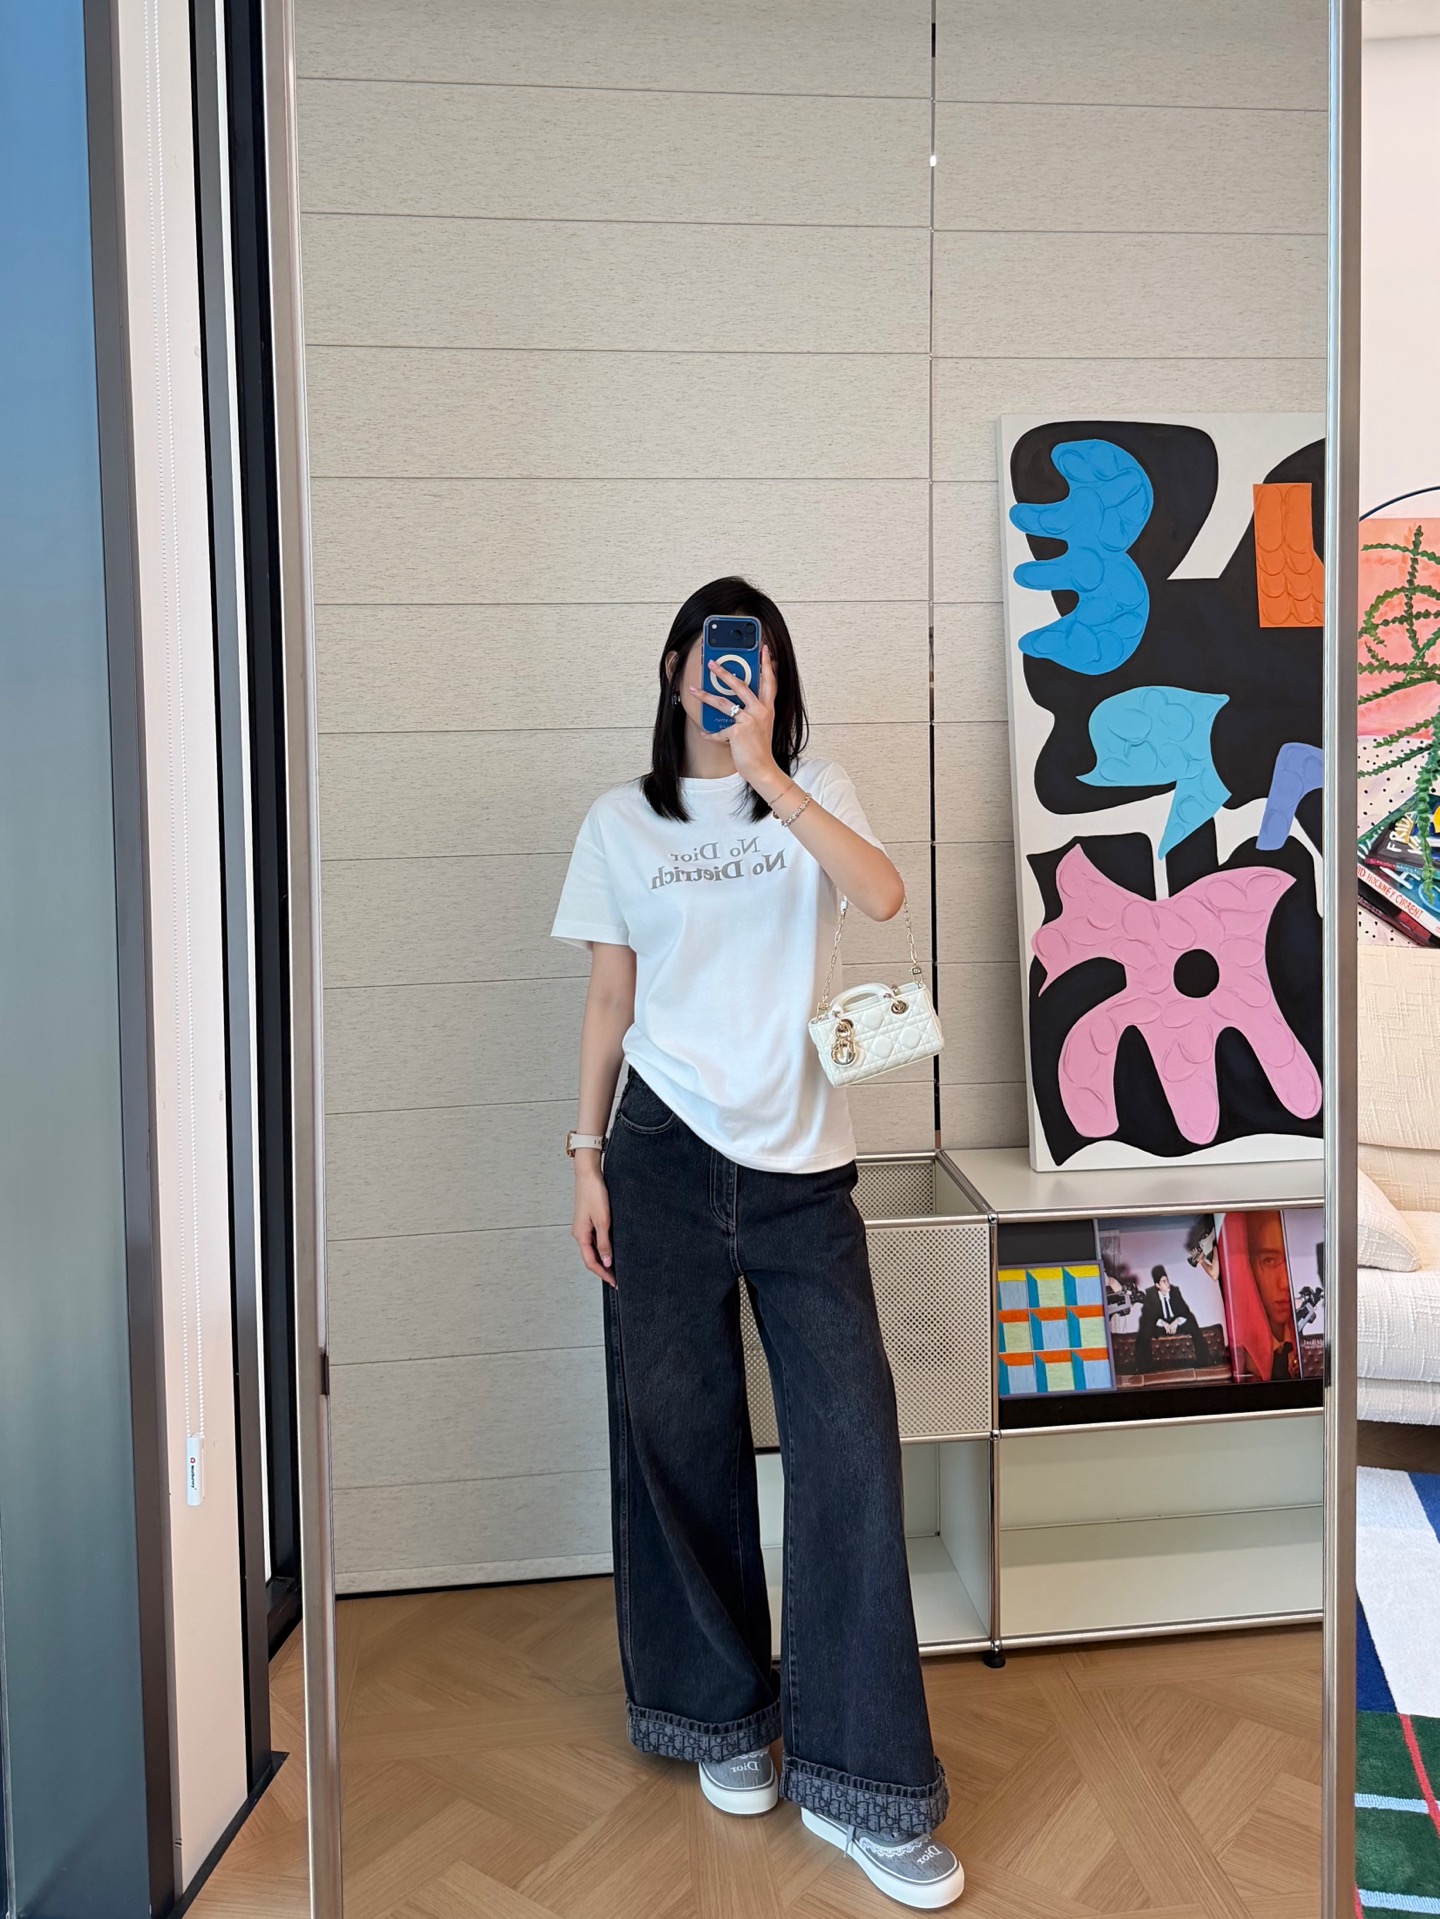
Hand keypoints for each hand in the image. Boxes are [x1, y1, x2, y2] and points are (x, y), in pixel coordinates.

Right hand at [572, 1162, 614, 1285]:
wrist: (589, 1175)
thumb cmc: (594, 1194)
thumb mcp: (602, 1221)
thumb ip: (604, 1243)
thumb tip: (606, 1263)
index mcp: (580, 1235)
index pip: (591, 1262)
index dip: (603, 1274)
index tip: (615, 1282)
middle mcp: (580, 1233)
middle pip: (591, 1258)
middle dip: (603, 1270)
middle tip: (617, 1279)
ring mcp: (583, 1227)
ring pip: (593, 1249)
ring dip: (603, 1259)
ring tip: (617, 1267)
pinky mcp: (588, 1221)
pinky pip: (594, 1239)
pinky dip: (603, 1248)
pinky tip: (612, 1249)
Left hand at [693, 644, 783, 798]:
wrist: (762, 769)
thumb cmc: (760, 749)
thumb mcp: (761, 726)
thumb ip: (753, 712)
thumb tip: (735, 703)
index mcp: (767, 708)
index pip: (770, 681)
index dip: (767, 664)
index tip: (764, 649)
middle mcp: (760, 711)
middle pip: (741, 685)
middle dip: (724, 672)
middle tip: (712, 663)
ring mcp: (749, 720)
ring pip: (724, 703)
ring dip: (706, 695)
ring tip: (694, 689)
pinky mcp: (738, 731)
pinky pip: (719, 730)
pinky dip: (711, 733)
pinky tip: (705, 733)